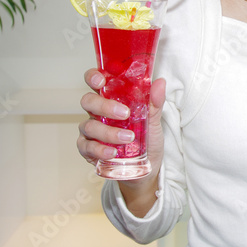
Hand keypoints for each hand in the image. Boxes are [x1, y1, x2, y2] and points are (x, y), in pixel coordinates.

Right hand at [77, 68, 166, 189]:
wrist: (146, 169)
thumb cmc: (147, 140)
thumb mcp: (154, 122)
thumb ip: (155, 103)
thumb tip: (160, 83)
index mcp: (111, 99)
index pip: (96, 82)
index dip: (93, 77)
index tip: (101, 80)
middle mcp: (97, 113)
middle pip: (88, 101)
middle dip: (104, 106)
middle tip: (124, 113)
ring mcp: (91, 131)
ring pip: (89, 125)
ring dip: (108, 131)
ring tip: (128, 138)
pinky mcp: (88, 150)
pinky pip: (87, 147)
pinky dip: (100, 149)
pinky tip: (112, 152)